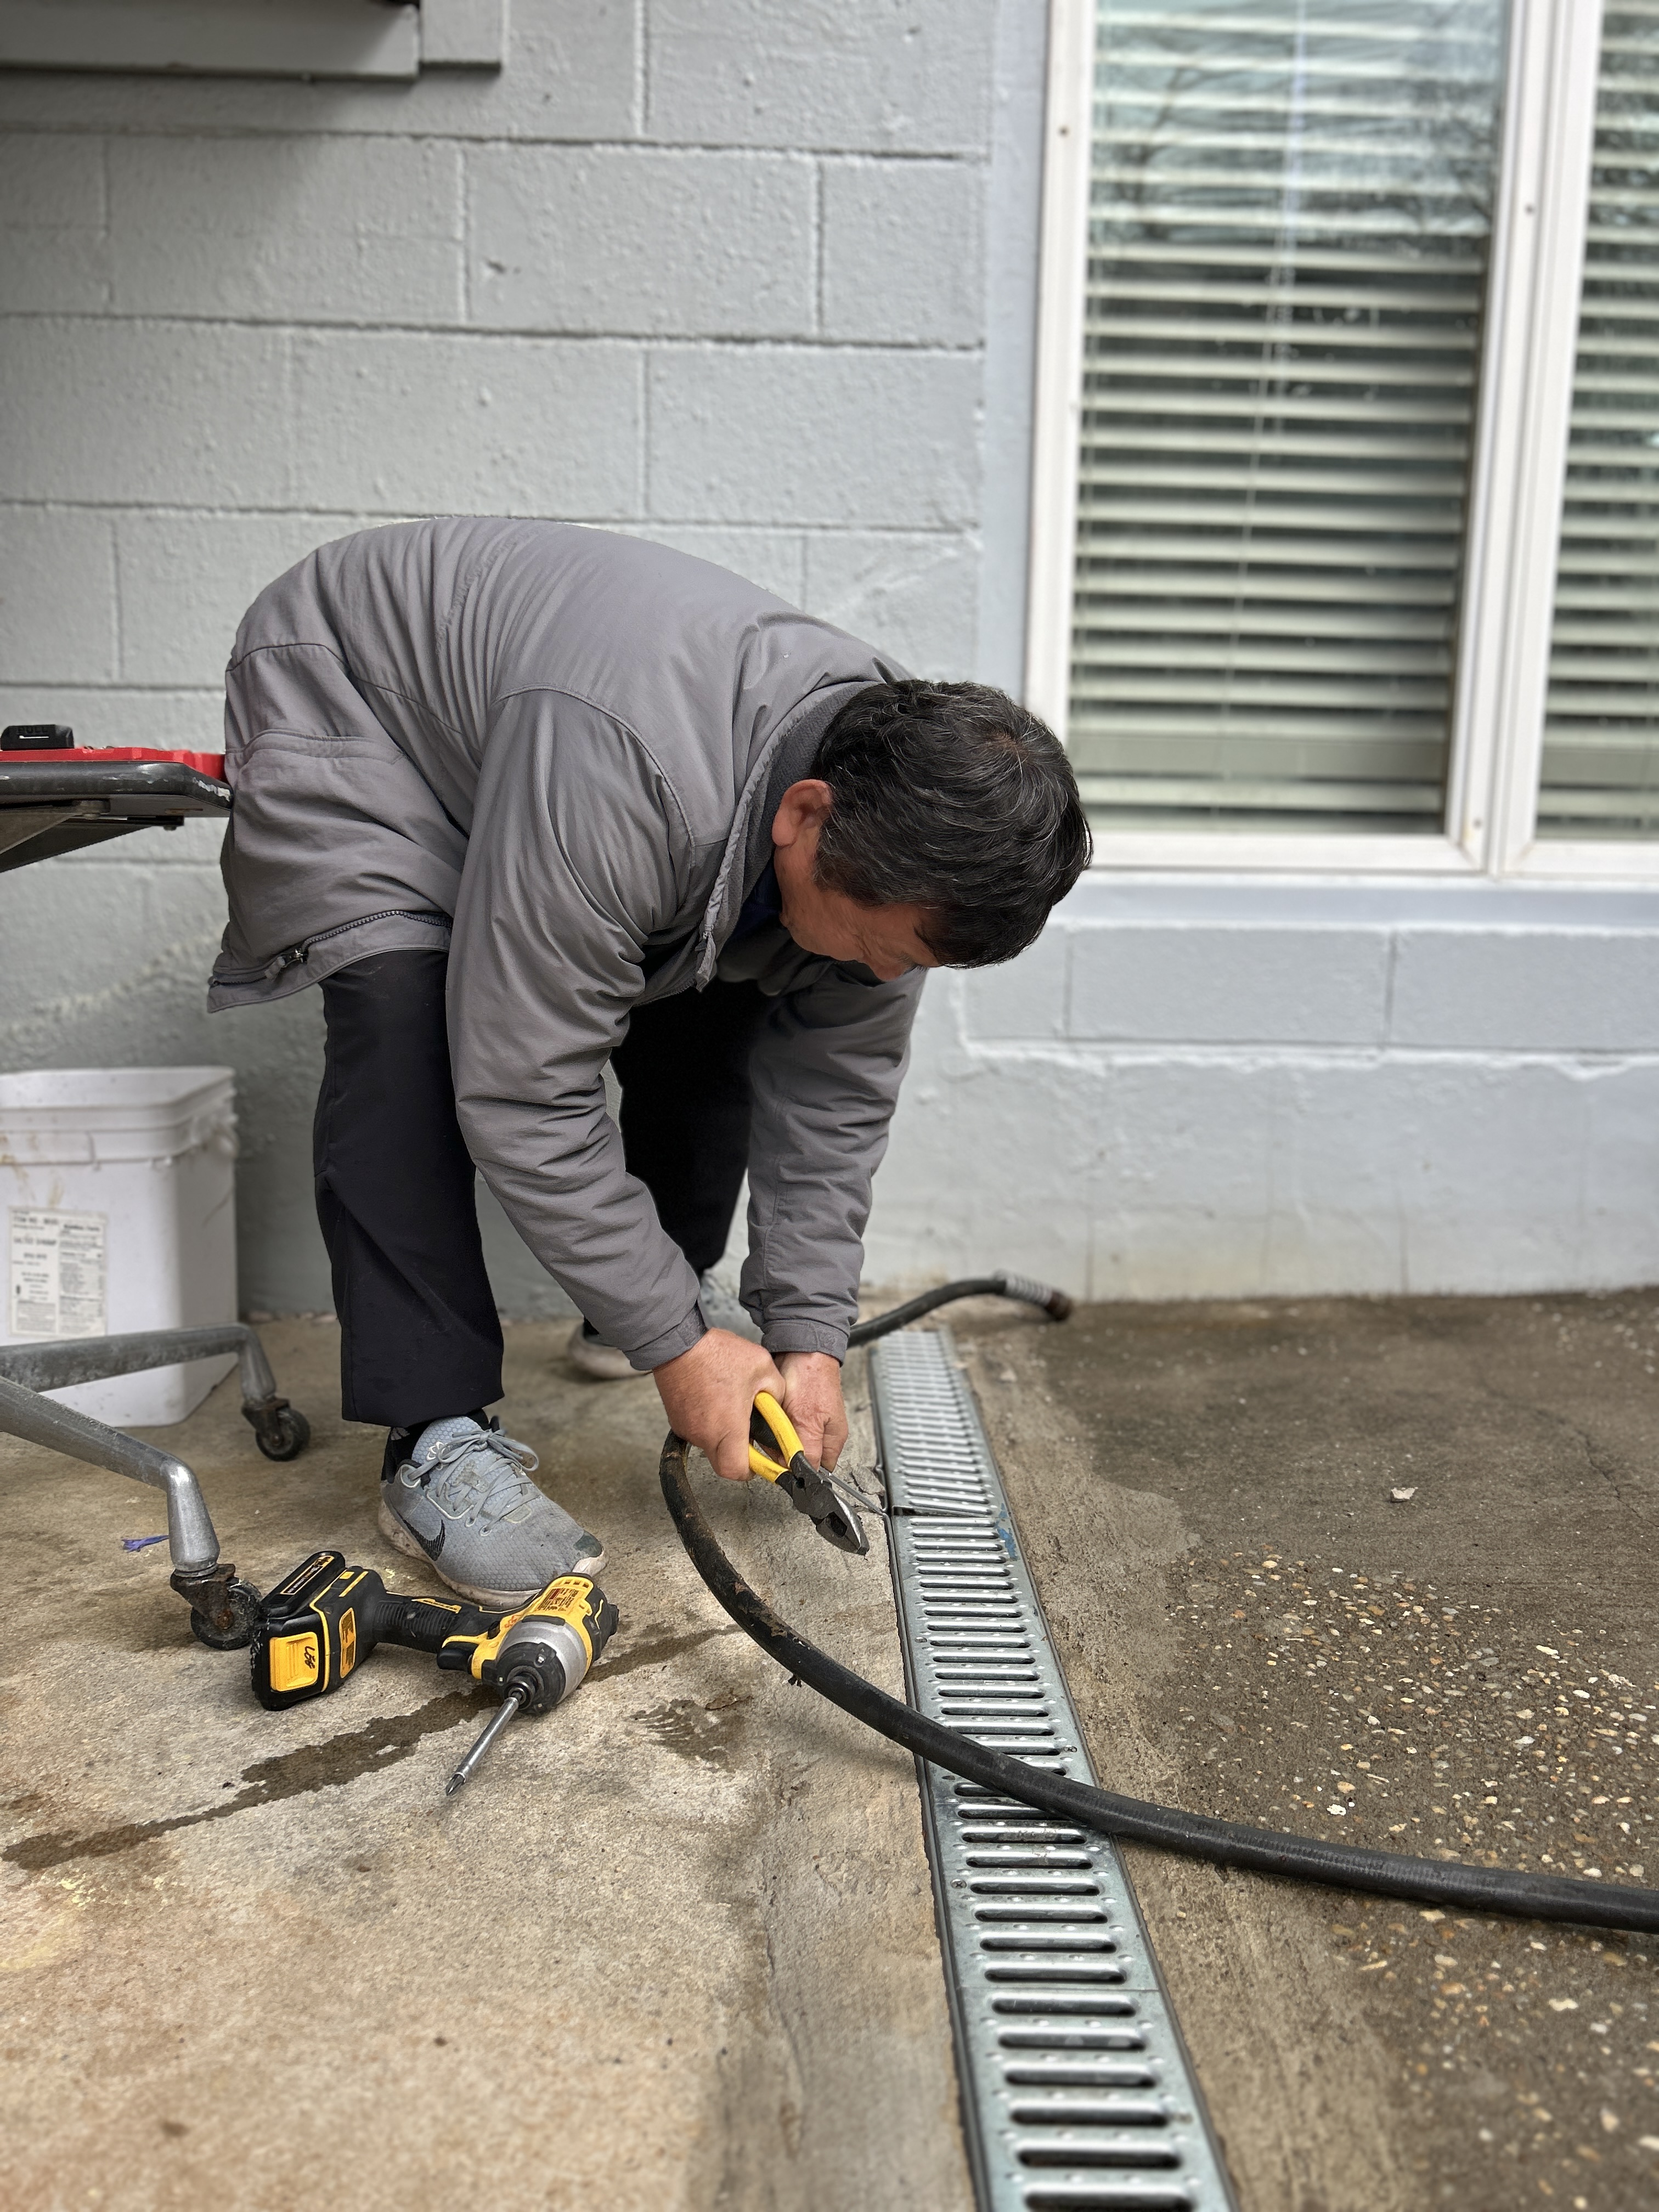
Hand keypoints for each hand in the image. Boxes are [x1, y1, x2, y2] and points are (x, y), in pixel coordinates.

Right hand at [654, 1329, 783, 1481]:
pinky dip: (708, 1424)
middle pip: (722, 1464)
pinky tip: (715, 1402)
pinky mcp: (676, 1420)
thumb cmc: (715, 1354)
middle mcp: (703, 1434)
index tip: (761, 1458)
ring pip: (709, 1447)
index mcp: (727, 1428)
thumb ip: (777, 1392)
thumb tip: (778, 1405)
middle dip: (738, 1455)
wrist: (677, 1341)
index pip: (736, 1471)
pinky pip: (697, 1432)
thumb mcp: (762, 1367)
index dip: (752, 1469)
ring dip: (723, 1437)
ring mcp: (687, 1428)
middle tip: (748, 1435)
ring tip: (731, 1409)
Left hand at [777, 1350, 846, 1471]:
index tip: (781, 1465)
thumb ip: (805, 1451)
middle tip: (773, 1437)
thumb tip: (801, 1474)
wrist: (800, 1347)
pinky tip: (767, 1413)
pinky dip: (770, 1422)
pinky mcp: (792, 1411)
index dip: (796, 1471)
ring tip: (771, 1421)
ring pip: (784, 1442)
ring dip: (774, 1435)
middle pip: (797, 1456)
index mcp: (832, 1440)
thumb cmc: (812, 1378)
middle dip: (781, 1451)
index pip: (815, 1470)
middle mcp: (821, 1433)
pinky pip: (778, 1426)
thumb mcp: (808, 1421)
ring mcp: (806, 1421)